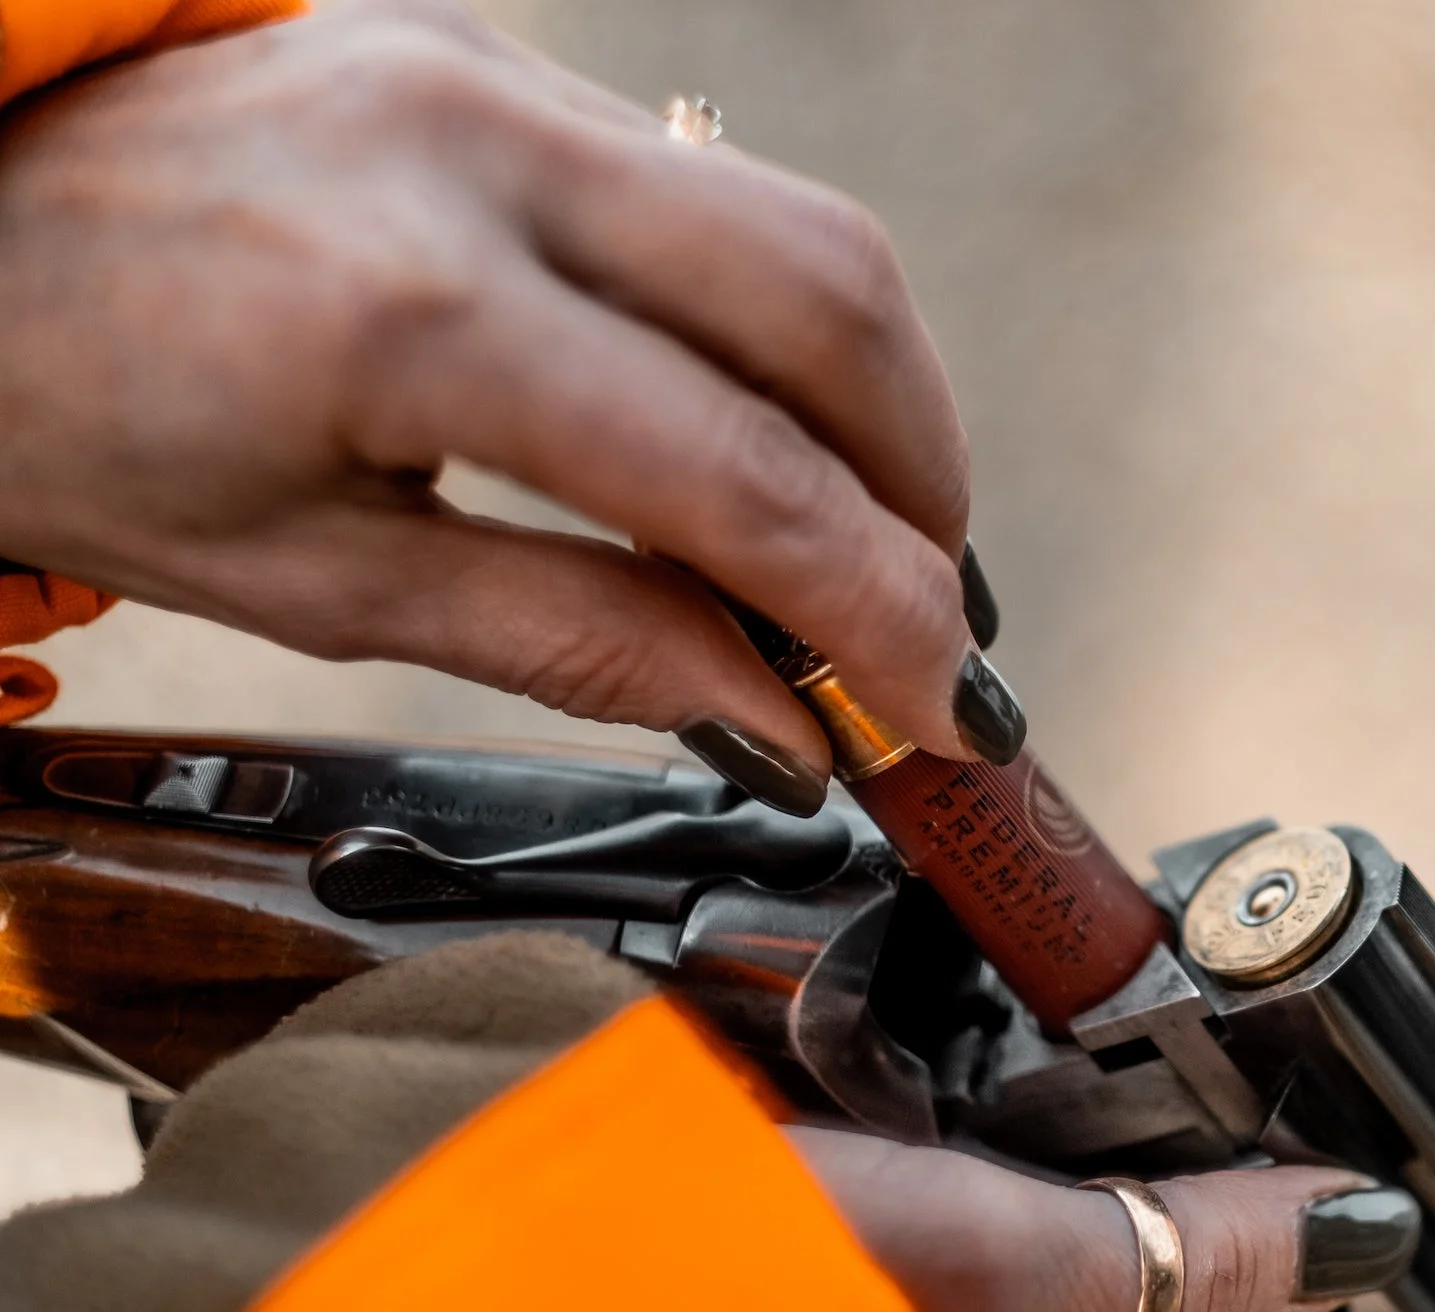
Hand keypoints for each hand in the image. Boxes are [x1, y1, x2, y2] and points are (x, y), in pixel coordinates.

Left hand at [0, 0, 991, 798]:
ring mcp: (491, 65)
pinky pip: (706, 186)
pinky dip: (775, 321)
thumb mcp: (315, 581)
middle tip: (930, 617)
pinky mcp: (492, 45)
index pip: (741, 479)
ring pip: (797, 220)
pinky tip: (755, 420)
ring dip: (876, 392)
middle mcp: (475, 143)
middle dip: (924, 479)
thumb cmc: (67, 412)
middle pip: (830, 297)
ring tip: (862, 530)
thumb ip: (579, 639)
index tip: (944, 712)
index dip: (879, 613)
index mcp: (410, 311)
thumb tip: (778, 719)